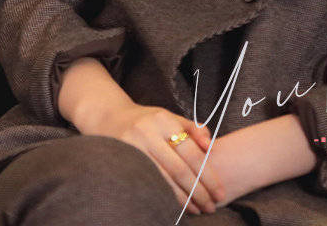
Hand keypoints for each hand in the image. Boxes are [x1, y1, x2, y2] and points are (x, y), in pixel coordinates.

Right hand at [74, 100, 223, 212]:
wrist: (107, 116)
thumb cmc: (147, 121)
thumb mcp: (170, 117)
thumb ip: (193, 129)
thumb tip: (210, 146)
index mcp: (164, 120)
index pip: (192, 153)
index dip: (208, 176)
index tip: (220, 192)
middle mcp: (147, 132)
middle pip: (178, 169)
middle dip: (198, 191)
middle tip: (212, 206)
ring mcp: (132, 146)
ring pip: (162, 179)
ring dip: (183, 198)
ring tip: (197, 209)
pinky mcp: (121, 158)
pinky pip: (146, 182)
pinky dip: (163, 195)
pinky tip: (175, 205)